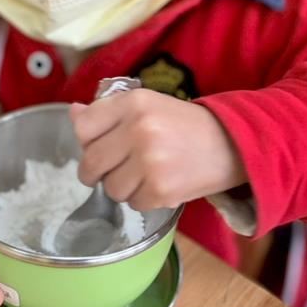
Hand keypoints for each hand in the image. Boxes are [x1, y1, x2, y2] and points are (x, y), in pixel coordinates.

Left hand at [70, 90, 246, 211]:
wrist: (232, 143)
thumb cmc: (184, 124)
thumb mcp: (147, 105)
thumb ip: (108, 111)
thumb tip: (74, 113)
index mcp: (133, 102)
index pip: (84, 127)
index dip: (87, 141)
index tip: (98, 146)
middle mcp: (139, 129)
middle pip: (91, 162)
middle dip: (96, 172)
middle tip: (111, 171)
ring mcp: (150, 161)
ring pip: (110, 188)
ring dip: (122, 187)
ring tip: (143, 175)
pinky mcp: (162, 190)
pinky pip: (133, 204)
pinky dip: (142, 199)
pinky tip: (158, 185)